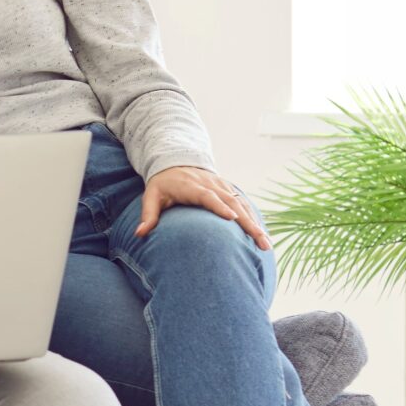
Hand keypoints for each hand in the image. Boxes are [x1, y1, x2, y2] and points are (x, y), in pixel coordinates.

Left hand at [135, 165, 271, 249]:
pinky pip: (243, 203)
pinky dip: (253, 217)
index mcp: (192, 187)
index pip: (208, 196)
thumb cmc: (162, 184)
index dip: (220, 206)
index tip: (232, 218)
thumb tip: (139, 234)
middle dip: (248, 222)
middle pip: (232, 202)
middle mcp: (211, 185)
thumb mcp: (151, 196)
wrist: (176, 162)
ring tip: (266, 243)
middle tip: (260, 241)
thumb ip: (148, 215)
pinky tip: (262, 233)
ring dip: (255, 223)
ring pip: (242, 204)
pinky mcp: (227, 189)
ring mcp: (222, 186)